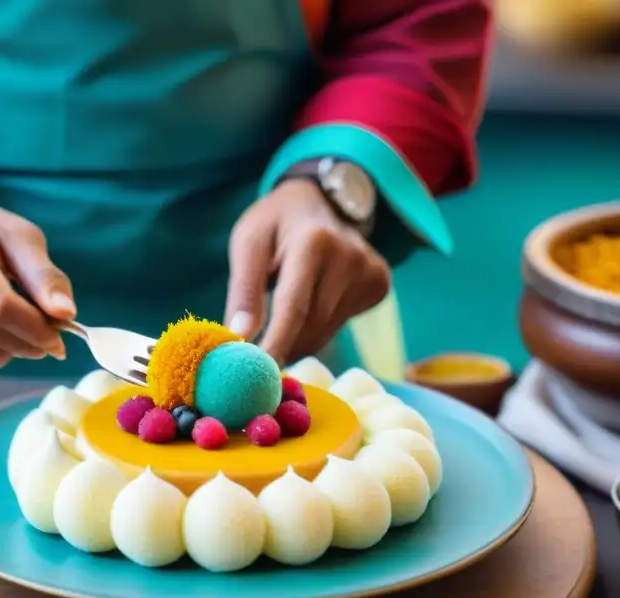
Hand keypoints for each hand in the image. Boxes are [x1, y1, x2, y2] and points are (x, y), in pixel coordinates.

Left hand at [225, 178, 390, 365]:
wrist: (320, 200)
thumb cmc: (275, 224)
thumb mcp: (248, 244)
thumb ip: (244, 291)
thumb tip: (240, 337)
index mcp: (314, 242)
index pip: (294, 308)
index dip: (275, 345)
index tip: (256, 376)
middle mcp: (350, 257)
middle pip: (311, 326)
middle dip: (281, 347)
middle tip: (256, 358)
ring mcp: (370, 271)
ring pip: (326, 332)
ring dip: (297, 340)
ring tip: (278, 328)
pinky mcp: (379, 284)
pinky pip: (340, 324)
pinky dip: (317, 329)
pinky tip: (309, 305)